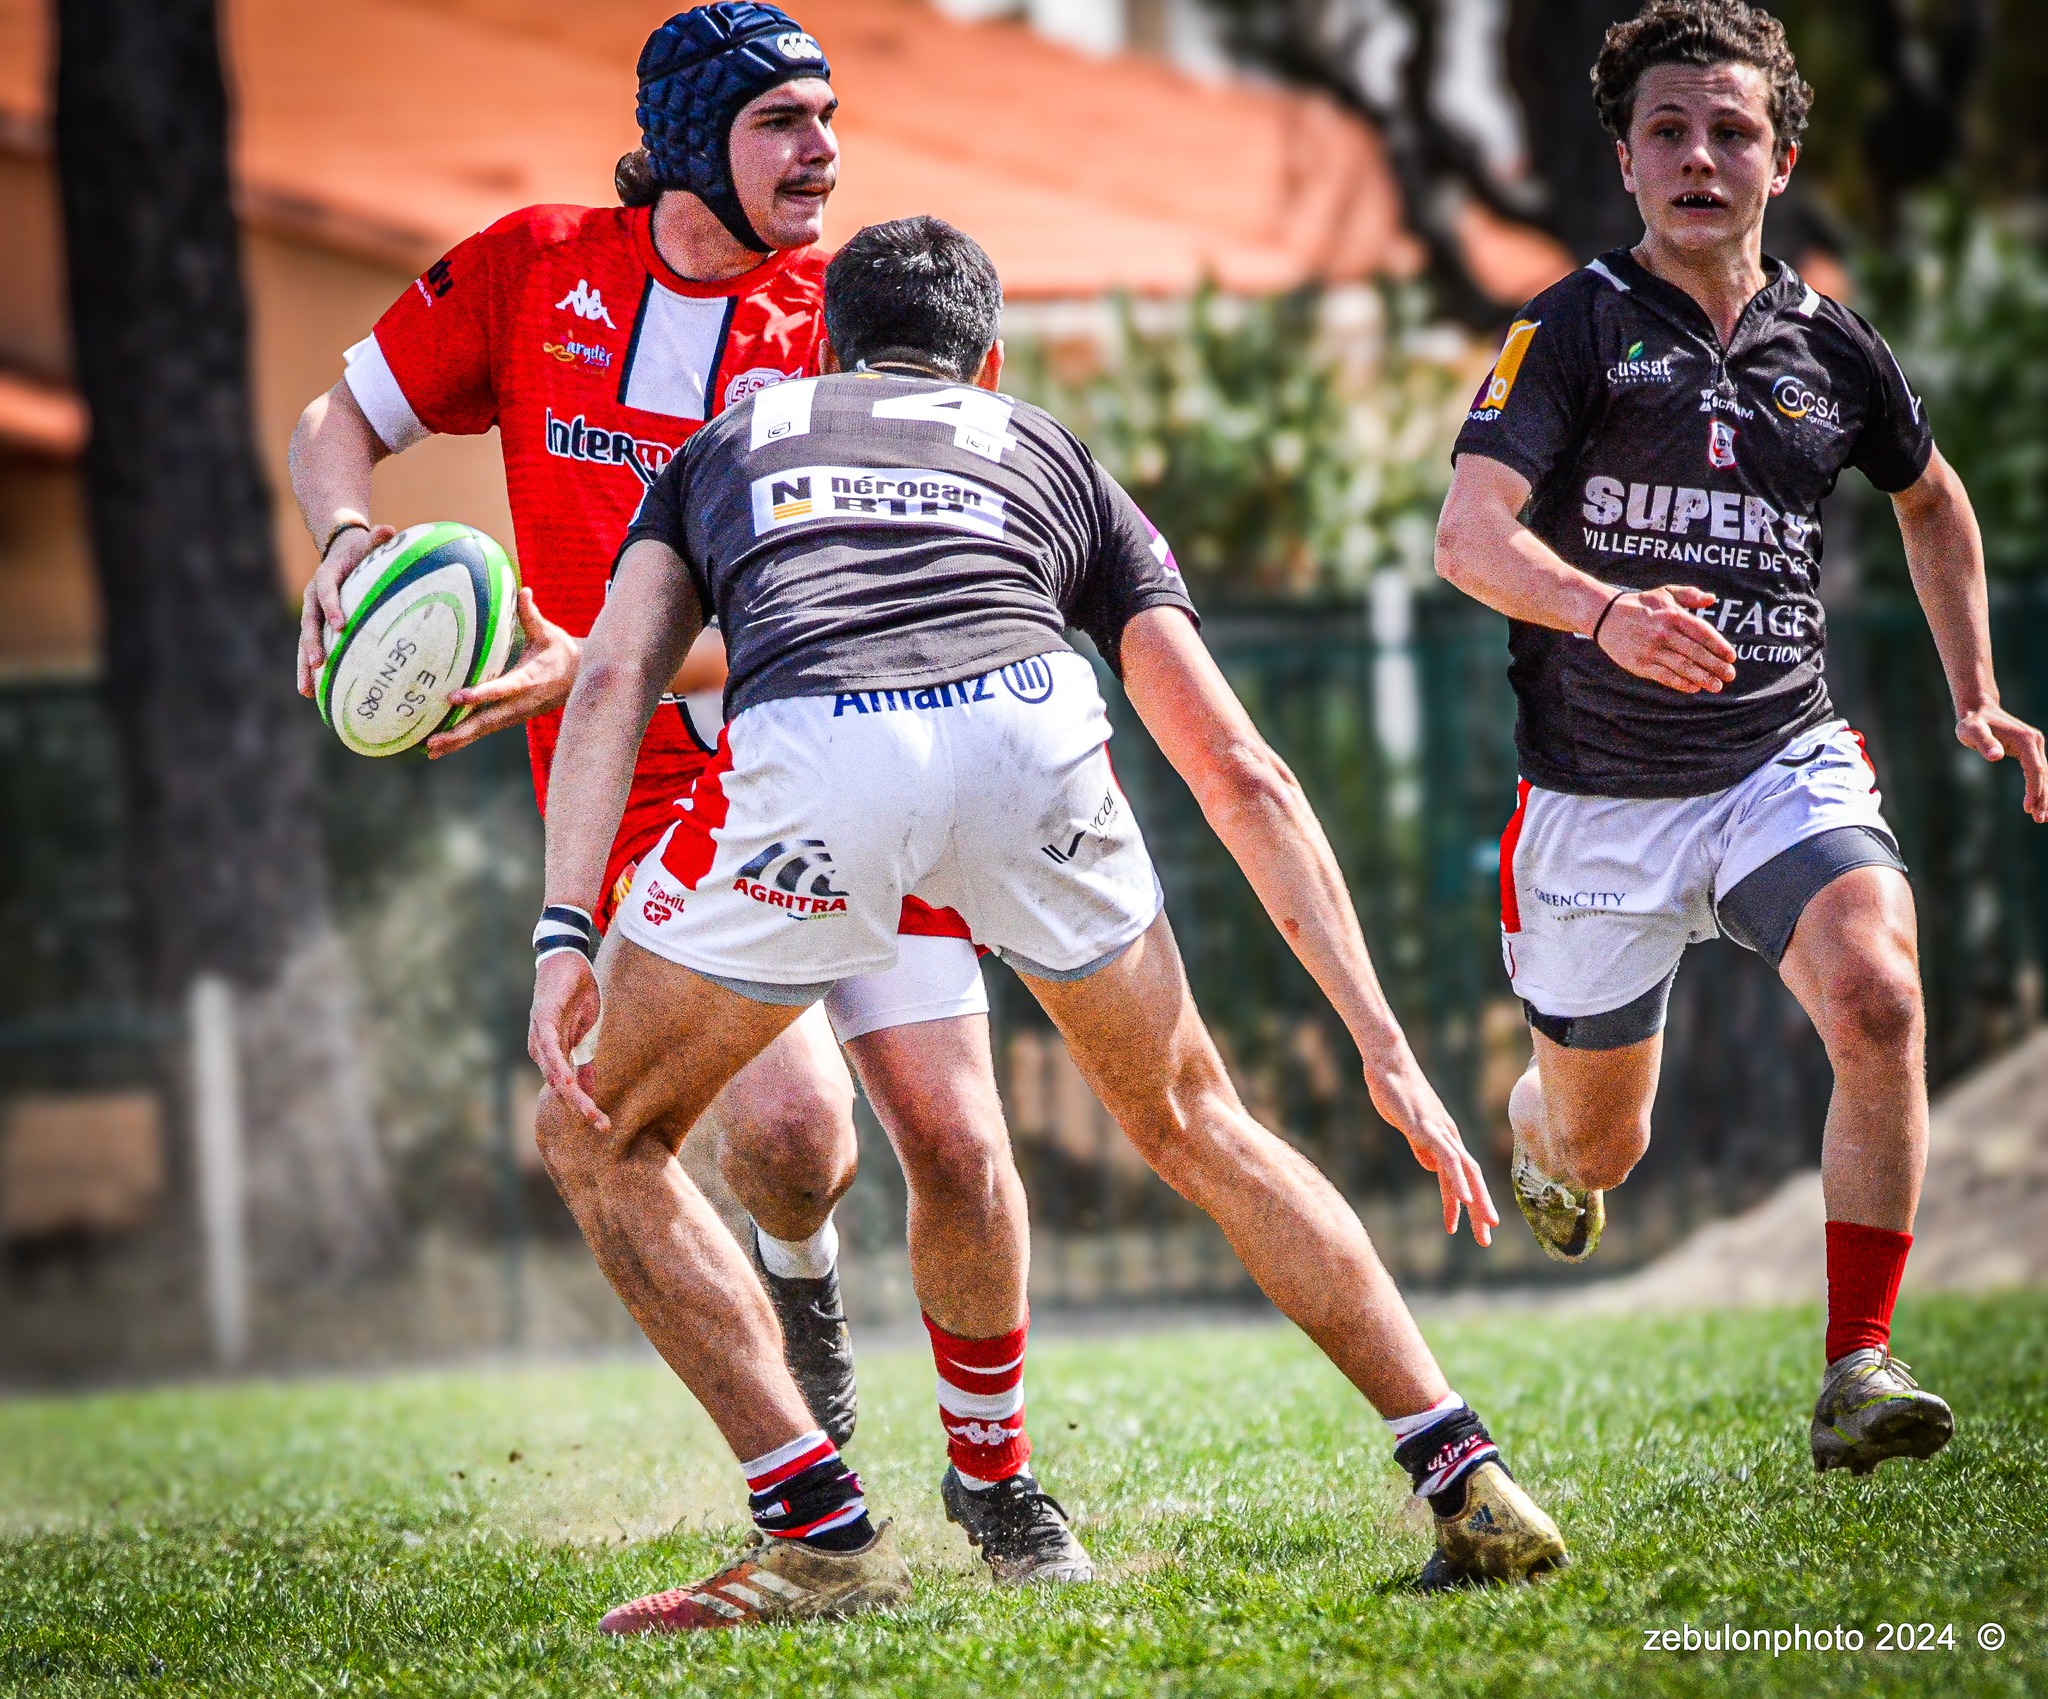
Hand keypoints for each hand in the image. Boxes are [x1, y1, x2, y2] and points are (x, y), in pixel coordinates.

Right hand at [296, 522, 395, 695]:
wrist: (339, 548)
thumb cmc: (360, 549)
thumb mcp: (368, 542)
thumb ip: (378, 539)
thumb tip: (391, 530)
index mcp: (327, 577)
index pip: (327, 592)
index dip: (332, 607)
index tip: (340, 625)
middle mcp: (313, 596)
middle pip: (309, 622)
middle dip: (312, 644)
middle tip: (318, 664)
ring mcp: (312, 612)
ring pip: (305, 641)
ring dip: (304, 666)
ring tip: (306, 690)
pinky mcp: (315, 624)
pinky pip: (310, 647)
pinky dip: (309, 669)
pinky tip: (311, 692)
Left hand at [426, 589, 580, 757]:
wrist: (581, 681)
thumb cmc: (561, 653)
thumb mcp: (549, 633)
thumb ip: (530, 615)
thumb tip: (523, 590)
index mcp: (527, 681)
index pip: (500, 690)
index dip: (478, 694)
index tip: (455, 697)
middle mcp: (519, 704)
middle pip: (486, 721)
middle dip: (460, 731)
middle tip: (433, 739)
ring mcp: (515, 716)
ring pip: (483, 730)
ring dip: (457, 741)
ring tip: (429, 749)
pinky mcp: (509, 720)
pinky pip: (483, 731)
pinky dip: (462, 740)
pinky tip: (440, 748)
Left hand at [529, 952, 608, 1133]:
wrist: (566, 960)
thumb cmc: (576, 996)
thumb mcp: (587, 1032)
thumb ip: (586, 1062)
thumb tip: (588, 1091)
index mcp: (553, 1055)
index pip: (568, 1089)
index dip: (586, 1107)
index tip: (604, 1125)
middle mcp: (542, 1050)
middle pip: (560, 1087)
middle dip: (581, 1107)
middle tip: (602, 1125)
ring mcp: (540, 1035)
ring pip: (554, 1072)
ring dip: (570, 1093)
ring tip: (587, 1111)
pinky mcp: (543, 1019)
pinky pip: (550, 1047)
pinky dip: (558, 1065)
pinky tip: (566, 1080)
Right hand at [1365, 1053, 1497, 1245]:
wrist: (1388, 1061)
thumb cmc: (1393, 1088)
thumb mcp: (1409, 1124)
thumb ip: (1421, 1146)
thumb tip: (1431, 1167)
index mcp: (1445, 1136)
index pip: (1464, 1174)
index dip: (1471, 1200)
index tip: (1476, 1225)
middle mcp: (1449, 1135)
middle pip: (1473, 1176)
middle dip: (1481, 1209)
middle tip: (1489, 1237)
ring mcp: (1440, 1131)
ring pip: (1466, 1172)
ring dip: (1476, 1202)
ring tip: (1484, 1228)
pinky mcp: (1427, 1128)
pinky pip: (1448, 1159)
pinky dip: (1459, 1181)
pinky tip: (1465, 1200)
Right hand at [1594, 585, 1737, 694]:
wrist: (1605, 615)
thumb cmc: (1640, 605)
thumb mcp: (1664, 593)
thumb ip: (1689, 595)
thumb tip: (1711, 599)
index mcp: (1672, 615)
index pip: (1702, 632)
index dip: (1719, 645)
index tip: (1731, 657)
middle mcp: (1663, 633)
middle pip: (1695, 652)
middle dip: (1715, 665)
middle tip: (1730, 675)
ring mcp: (1651, 650)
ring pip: (1682, 666)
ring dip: (1702, 677)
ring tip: (1717, 686)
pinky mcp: (1639, 664)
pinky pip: (1664, 676)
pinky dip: (1680, 683)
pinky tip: (1693, 688)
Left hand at [1956, 702, 2047, 822]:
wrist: (1978, 709)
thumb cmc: (1972, 722)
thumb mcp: (1971, 731)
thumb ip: (1983, 742)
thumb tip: (1996, 756)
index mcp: (2026, 740)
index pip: (2035, 769)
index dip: (2033, 789)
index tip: (2027, 808)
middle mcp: (2035, 742)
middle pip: (2044, 774)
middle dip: (2043, 798)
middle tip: (2040, 819)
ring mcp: (2035, 745)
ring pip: (2044, 774)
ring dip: (2044, 796)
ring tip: (2041, 818)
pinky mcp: (2030, 749)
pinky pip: (2038, 771)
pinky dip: (2039, 787)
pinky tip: (2038, 802)